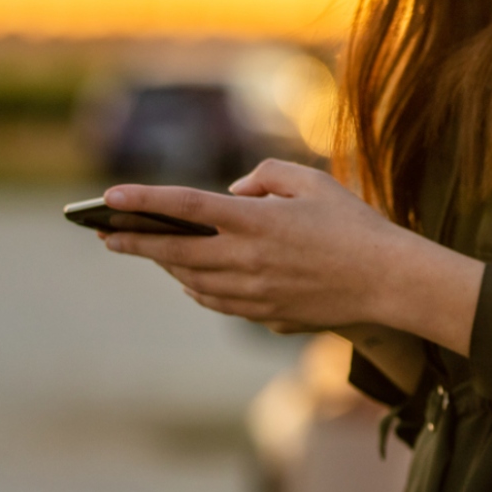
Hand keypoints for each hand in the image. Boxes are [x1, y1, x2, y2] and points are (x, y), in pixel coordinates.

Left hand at [99, 160, 481, 354]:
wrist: (388, 282)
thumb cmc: (354, 225)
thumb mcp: (312, 181)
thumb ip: (265, 176)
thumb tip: (233, 192)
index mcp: (256, 221)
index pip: (185, 208)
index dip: (143, 201)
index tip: (108, 197)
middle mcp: (247, 260)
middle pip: (175, 252)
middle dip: (133, 242)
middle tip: (103, 234)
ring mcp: (254, 293)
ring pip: (191, 281)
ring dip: (163, 265)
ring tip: (142, 251)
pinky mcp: (266, 315)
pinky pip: (216, 302)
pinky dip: (195, 288)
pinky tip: (188, 279)